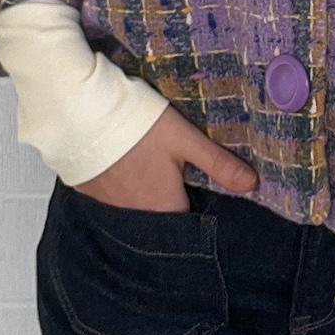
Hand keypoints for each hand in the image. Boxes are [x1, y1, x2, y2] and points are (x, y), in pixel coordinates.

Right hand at [70, 105, 260, 212]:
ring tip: (146, 167)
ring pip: (135, 207)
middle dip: (169, 199)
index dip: (197, 203)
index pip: (189, 220)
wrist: (81, 114)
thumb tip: (253, 185)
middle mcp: (136, 216)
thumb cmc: (139, 126)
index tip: (198, 186)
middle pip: (161, 214)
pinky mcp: (88, 193)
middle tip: (171, 172)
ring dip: (143, 193)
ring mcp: (108, 207)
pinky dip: (118, 187)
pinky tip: (121, 166)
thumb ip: (218, 163)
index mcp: (165, 208)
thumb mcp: (185, 139)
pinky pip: (111, 198)